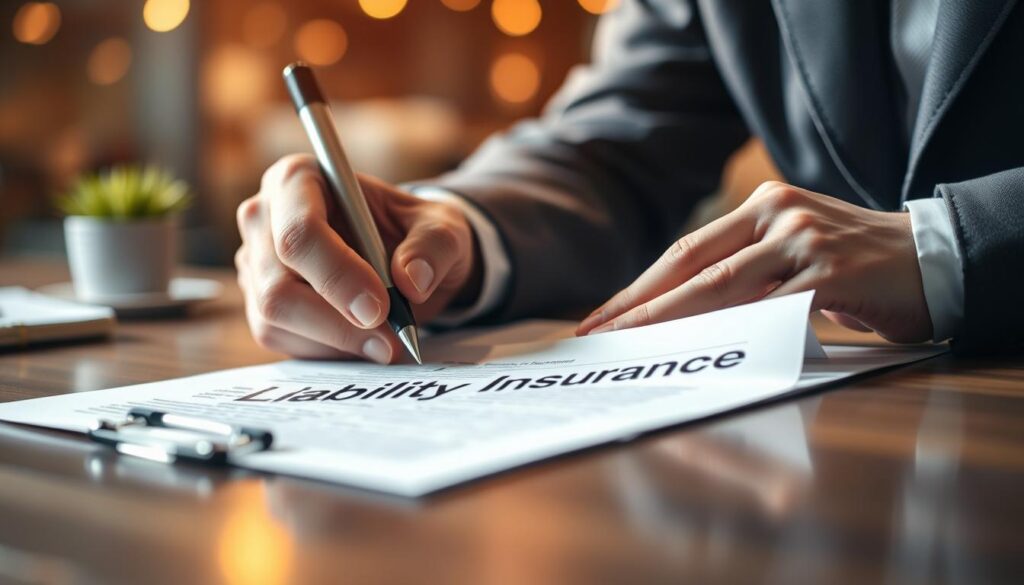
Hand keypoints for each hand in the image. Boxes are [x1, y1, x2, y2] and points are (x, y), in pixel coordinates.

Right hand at [236, 154, 478, 361]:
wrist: (402, 256)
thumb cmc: (414, 231)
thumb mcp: (443, 227)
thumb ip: (435, 245)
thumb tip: (412, 281)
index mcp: (300, 179)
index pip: (300, 232)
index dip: (337, 275)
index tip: (380, 307)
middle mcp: (264, 217)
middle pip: (278, 284)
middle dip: (336, 322)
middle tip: (389, 340)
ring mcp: (255, 262)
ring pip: (273, 317)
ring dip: (334, 341)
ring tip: (384, 344)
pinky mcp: (258, 302)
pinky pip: (279, 338)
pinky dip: (325, 350)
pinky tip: (360, 343)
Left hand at [576, 181, 932, 342]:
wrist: (934, 258)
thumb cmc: (855, 265)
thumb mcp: (793, 254)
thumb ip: (745, 274)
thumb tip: (680, 316)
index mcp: (761, 206)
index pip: (686, 250)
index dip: (640, 286)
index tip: (602, 316)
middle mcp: (777, 213)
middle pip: (691, 265)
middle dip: (640, 304)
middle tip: (600, 334)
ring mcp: (804, 239)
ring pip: (722, 285)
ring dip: (671, 319)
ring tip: (634, 344)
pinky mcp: (832, 271)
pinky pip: (771, 307)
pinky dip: (734, 332)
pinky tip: (701, 351)